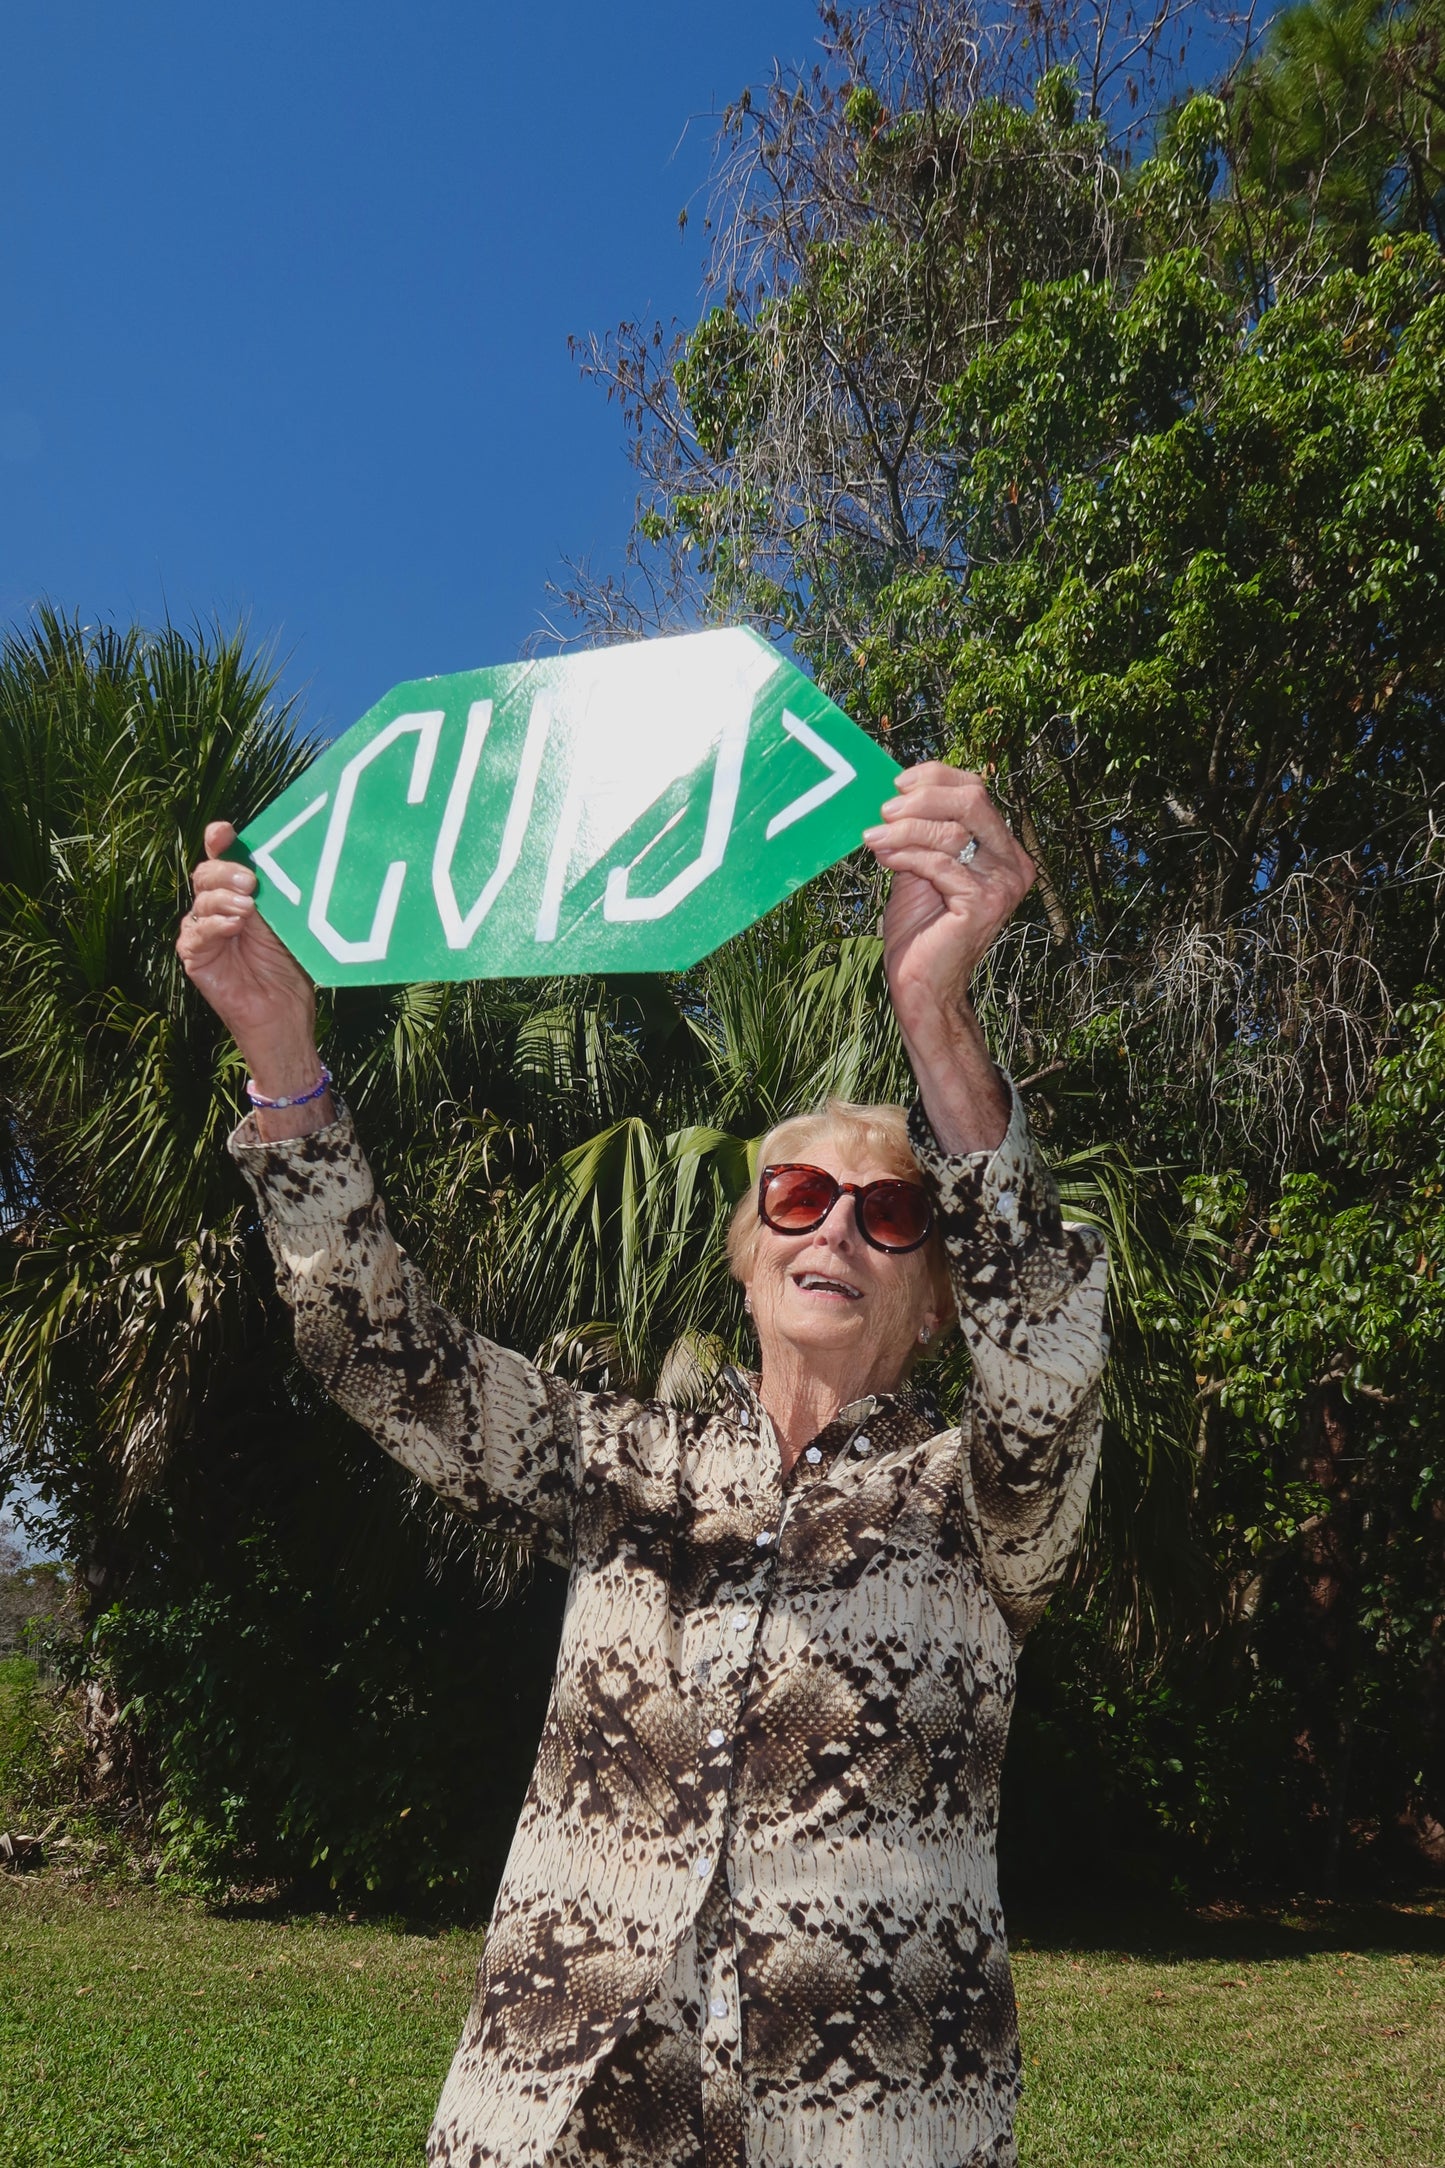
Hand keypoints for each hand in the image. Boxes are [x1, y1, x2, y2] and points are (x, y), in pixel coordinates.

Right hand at [177, 822, 322, 1102]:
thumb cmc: (290, 967)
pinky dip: (213, 925)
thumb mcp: (287, 921)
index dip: (219, 841)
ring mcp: (203, 930)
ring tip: (248, 909)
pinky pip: (195, 932)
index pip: (223, 858)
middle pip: (207, 874)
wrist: (284, 1013)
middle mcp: (218, 907)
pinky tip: (232, 925)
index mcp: (240, 893)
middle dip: (226, 871)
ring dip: (223, 899)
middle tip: (251, 882)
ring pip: (201, 899)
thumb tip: (283, 858)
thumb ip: (277, 892)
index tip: (223, 832)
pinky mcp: (194, 955)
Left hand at [863, 764, 1035, 1153]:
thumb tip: (893, 793)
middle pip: (972, 800)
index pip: (976, 790)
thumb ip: (918, 832)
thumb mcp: (919, 868)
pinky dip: (907, 855)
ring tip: (874, 839)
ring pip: (952, 831)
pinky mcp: (983, 904)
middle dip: (922, 799)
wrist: (922, 985)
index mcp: (1003, 849)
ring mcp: (1003, 885)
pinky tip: (884, 858)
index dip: (936, 777)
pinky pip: (941, 863)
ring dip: (905, 830)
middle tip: (884, 811)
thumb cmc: (920, 929)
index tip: (895, 783)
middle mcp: (1013, 863)